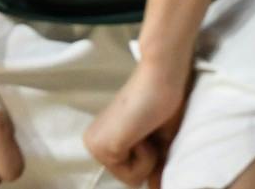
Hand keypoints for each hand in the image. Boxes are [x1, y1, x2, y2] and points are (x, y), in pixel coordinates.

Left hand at [85, 61, 187, 187]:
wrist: (161, 77)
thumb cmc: (162, 103)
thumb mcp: (157, 142)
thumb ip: (154, 167)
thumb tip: (156, 188)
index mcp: (101, 139)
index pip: (128, 172)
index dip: (149, 159)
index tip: (149, 133)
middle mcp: (92, 144)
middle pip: (128, 179)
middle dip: (148, 160)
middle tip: (148, 130)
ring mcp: (95, 147)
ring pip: (131, 180)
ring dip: (148, 158)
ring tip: (145, 129)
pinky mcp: (104, 148)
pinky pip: (133, 176)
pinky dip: (146, 156)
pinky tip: (142, 130)